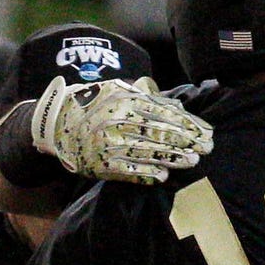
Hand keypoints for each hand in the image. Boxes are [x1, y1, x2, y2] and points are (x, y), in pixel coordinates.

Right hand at [26, 75, 211, 184]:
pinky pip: (130, 172)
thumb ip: (146, 95)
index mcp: (124, 101)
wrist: (58, 125)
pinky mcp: (102, 165)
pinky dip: (148, 174)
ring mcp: (110, 145)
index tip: (206, 132)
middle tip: (206, 148)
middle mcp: (118, 122)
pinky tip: (164, 175)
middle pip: (161, 134)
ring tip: (192, 161)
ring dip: (174, 159)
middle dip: (187, 142)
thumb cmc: (94, 104)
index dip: (189, 124)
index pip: (165, 113)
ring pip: (149, 154)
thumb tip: (178, 105)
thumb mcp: (117, 89)